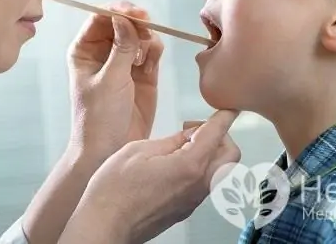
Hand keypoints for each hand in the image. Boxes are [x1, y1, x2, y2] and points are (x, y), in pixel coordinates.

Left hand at [66, 1, 163, 158]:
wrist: (110, 150)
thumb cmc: (99, 117)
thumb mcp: (109, 80)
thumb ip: (121, 47)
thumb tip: (125, 17)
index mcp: (85, 50)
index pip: (100, 17)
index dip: (118, 11)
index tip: (135, 12)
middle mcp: (103, 52)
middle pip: (122, 22)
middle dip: (136, 21)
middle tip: (147, 26)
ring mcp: (124, 61)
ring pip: (139, 34)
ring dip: (146, 37)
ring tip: (145, 54)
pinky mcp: (143, 73)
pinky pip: (152, 51)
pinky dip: (154, 50)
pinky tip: (150, 63)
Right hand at [66, 110, 240, 243]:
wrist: (105, 226)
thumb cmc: (114, 192)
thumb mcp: (138, 151)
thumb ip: (169, 141)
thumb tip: (186, 135)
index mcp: (189, 166)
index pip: (217, 134)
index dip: (224, 116)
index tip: (228, 109)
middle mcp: (198, 186)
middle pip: (230, 155)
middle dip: (221, 136)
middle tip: (196, 129)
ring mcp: (193, 201)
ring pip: (220, 171)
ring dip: (211, 153)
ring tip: (183, 146)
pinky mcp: (185, 210)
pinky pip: (205, 184)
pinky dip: (201, 168)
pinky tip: (176, 163)